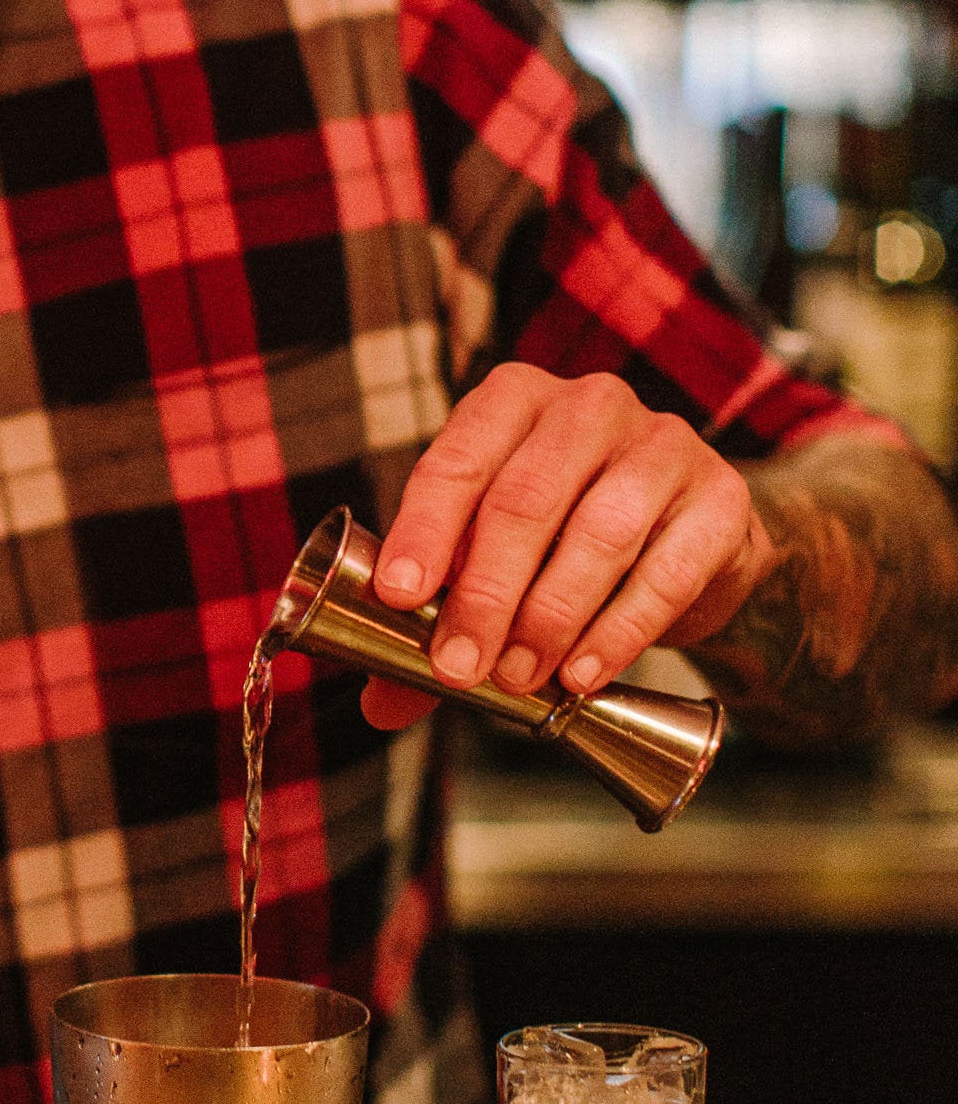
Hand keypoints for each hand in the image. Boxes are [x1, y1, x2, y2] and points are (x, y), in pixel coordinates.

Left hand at [360, 365, 775, 732]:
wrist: (690, 543)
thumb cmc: (569, 539)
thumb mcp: (497, 560)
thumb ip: (440, 616)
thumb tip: (383, 702)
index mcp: (514, 400)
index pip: (458, 458)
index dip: (425, 529)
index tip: (399, 594)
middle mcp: (589, 405)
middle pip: (525, 498)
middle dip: (485, 593)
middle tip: (459, 666)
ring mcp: (663, 444)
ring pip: (599, 533)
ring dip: (550, 617)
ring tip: (520, 678)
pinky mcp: (720, 497)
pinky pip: (667, 571)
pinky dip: (619, 631)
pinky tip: (583, 674)